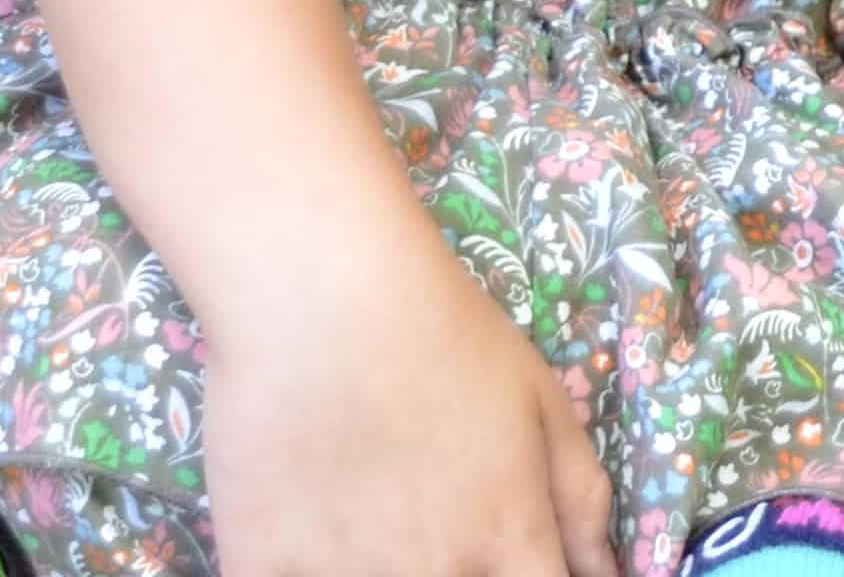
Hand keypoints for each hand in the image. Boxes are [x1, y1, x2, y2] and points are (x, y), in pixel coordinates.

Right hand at [201, 235, 618, 576]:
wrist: (323, 293)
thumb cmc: (446, 333)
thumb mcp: (543, 401)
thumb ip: (581, 502)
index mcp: (507, 541)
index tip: (515, 565)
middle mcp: (434, 575)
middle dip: (457, 573)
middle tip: (433, 520)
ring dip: (379, 568)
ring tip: (371, 515)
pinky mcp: (262, 566)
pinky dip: (302, 566)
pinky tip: (308, 527)